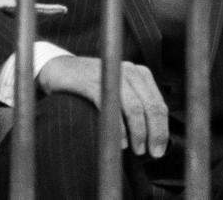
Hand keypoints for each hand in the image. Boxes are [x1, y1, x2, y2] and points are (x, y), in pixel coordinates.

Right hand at [37, 55, 168, 157]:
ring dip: (139, 133)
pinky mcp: (93, 83)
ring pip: (134, 108)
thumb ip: (135, 107)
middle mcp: (131, 72)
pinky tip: (119, 142)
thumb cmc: (92, 86)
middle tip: (153, 153)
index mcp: (141, 75)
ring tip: (137, 149)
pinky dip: (118, 127)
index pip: (159, 104)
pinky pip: (111, 107)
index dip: (162, 130)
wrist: (60, 69)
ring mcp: (112, 76)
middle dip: (155, 133)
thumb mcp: (119, 91)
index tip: (160, 150)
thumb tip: (150, 137)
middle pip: (151, 106)